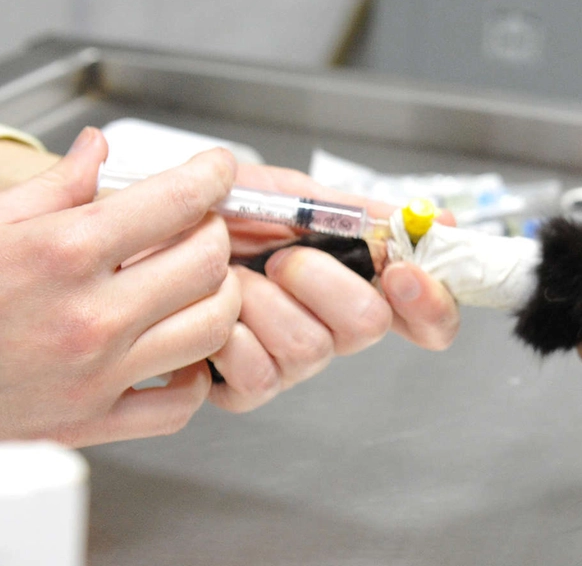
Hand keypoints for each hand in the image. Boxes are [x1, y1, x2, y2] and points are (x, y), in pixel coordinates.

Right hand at [0, 128, 239, 445]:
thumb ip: (53, 187)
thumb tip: (97, 150)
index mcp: (60, 253)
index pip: (176, 202)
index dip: (211, 176)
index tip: (218, 169)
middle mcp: (86, 316)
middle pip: (207, 263)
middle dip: (215, 233)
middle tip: (201, 225)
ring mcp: (94, 375)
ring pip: (213, 329)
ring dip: (218, 298)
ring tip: (196, 283)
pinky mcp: (89, 424)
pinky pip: (181, 404)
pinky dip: (194, 375)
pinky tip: (174, 349)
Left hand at [210, 164, 460, 411]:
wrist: (139, 235)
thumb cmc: (212, 216)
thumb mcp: (291, 195)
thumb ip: (360, 212)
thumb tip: (439, 221)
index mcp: (357, 281)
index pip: (428, 316)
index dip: (431, 302)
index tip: (402, 272)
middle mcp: (332, 327)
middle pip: (370, 324)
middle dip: (323, 280)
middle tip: (283, 256)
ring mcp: (292, 362)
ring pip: (311, 348)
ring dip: (264, 300)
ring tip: (232, 275)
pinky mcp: (246, 389)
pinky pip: (260, 374)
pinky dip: (229, 332)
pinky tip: (212, 311)